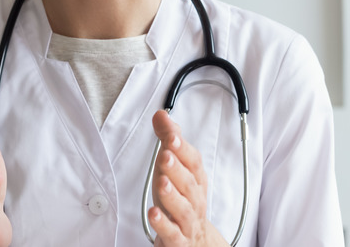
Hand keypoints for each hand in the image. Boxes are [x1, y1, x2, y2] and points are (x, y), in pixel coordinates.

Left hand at [149, 110, 228, 246]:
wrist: (195, 241)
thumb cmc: (181, 200)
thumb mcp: (174, 168)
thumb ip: (168, 140)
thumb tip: (160, 115)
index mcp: (196, 180)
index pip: (193, 162)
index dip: (183, 149)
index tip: (171, 136)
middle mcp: (195, 199)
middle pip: (189, 183)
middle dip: (177, 168)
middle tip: (165, 154)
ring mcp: (188, 221)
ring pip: (183, 208)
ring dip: (172, 194)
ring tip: (162, 182)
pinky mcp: (178, 240)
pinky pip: (173, 233)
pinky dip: (164, 224)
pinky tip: (154, 214)